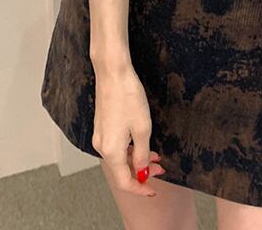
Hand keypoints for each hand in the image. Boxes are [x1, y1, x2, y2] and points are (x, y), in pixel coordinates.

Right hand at [92, 64, 164, 196]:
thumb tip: (141, 172)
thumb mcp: (142, 128)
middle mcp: (102, 146)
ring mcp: (100, 135)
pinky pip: (115, 146)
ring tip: (156, 156)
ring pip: (119, 158)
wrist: (113, 73)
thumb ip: (142, 154)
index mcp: (111, 150)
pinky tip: (141, 144)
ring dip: (136, 160)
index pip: (124, 181)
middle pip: (121, 170)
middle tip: (161, 169)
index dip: (140, 188)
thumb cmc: (127, 96)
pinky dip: (129, 150)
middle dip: (141, 172)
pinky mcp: (102, 125)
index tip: (153, 189)